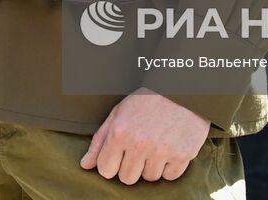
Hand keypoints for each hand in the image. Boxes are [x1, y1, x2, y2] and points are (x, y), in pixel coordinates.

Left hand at [80, 89, 208, 183]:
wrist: (183, 89)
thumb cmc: (148, 100)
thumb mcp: (119, 113)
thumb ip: (100, 140)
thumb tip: (85, 164)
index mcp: (120, 132)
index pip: (106, 170)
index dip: (112, 163)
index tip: (120, 153)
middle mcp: (140, 143)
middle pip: (127, 179)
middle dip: (131, 166)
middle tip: (140, 148)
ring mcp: (162, 150)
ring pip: (149, 178)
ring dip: (151, 165)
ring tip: (157, 143)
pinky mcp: (182, 155)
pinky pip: (170, 176)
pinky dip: (170, 166)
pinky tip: (170, 147)